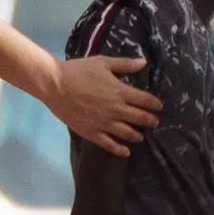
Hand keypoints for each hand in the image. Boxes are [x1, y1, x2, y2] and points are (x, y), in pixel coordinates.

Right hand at [41, 52, 158, 157]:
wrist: (55, 85)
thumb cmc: (78, 71)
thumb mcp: (102, 63)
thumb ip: (124, 64)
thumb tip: (144, 63)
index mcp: (120, 92)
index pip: (145, 100)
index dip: (155, 104)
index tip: (158, 106)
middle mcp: (116, 110)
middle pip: (140, 118)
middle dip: (150, 120)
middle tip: (154, 122)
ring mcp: (104, 123)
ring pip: (128, 133)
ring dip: (137, 135)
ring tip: (140, 136)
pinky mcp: (92, 132)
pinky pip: (109, 144)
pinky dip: (120, 149)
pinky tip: (126, 151)